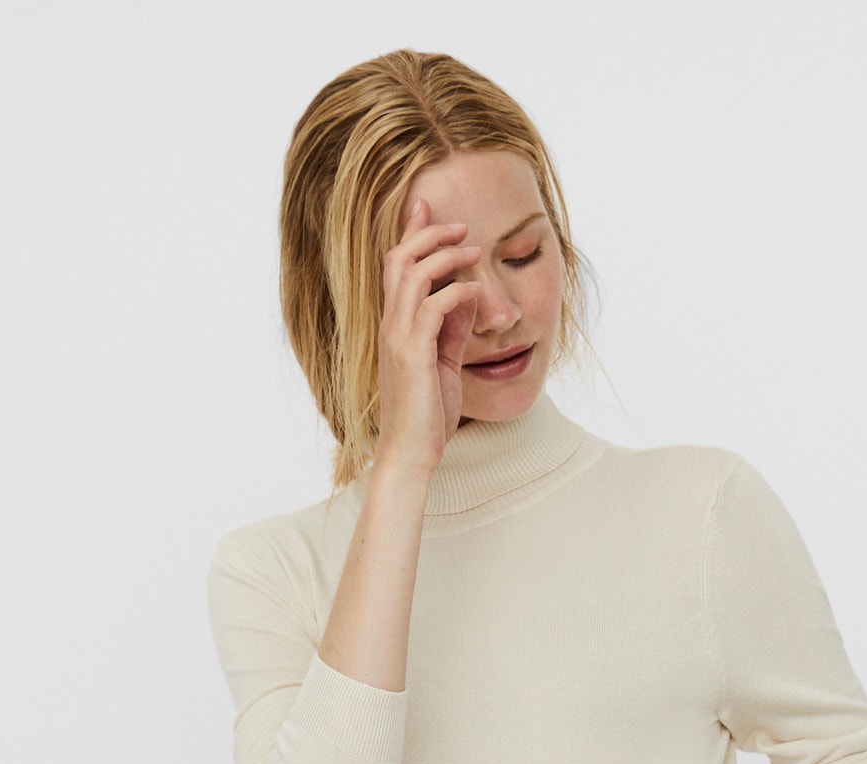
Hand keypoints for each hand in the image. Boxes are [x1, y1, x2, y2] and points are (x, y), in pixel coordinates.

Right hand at [375, 195, 481, 475]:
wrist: (410, 453)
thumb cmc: (426, 416)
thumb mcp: (443, 365)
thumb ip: (452, 331)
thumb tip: (467, 296)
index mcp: (394, 327)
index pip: (395, 267)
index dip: (409, 234)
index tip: (425, 207)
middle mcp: (390, 326)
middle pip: (399, 259)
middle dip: (429, 234)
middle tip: (461, 225)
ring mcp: (399, 339)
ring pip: (413, 274)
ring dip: (446, 256)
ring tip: (474, 250)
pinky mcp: (413, 354)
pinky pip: (434, 307)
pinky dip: (457, 293)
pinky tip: (476, 293)